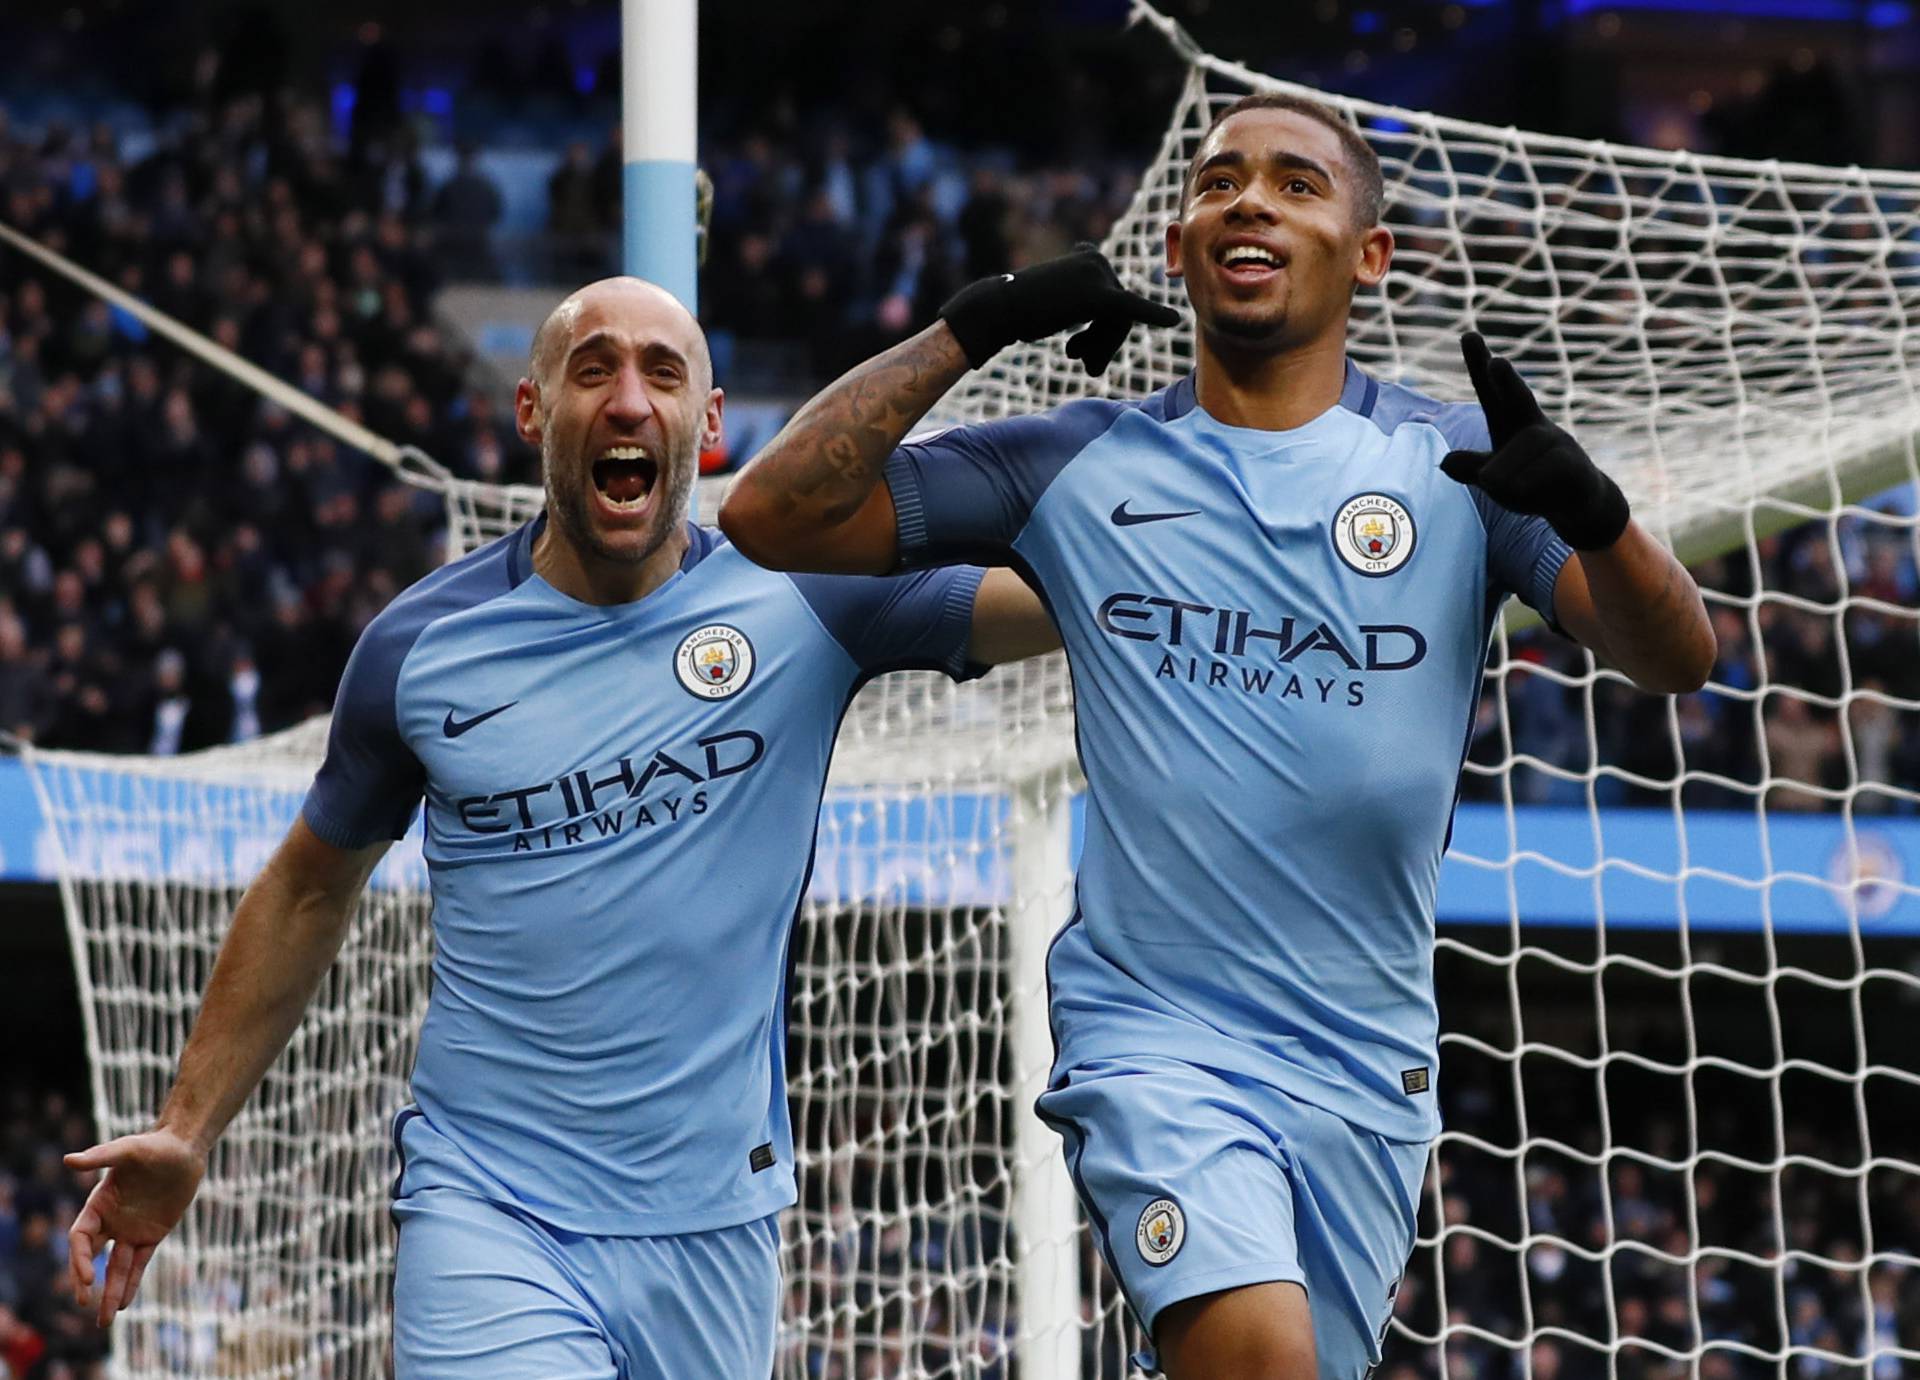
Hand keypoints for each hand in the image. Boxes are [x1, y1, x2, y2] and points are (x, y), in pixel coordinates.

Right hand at [64, 1128, 206, 1325]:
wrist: (184, 1149)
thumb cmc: (153, 1146)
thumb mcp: (127, 1150)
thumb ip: (100, 1157)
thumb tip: (68, 1160)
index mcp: (98, 1205)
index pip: (81, 1238)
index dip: (80, 1258)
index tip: (87, 1277)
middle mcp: (111, 1222)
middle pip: (92, 1257)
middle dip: (85, 1281)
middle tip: (84, 1303)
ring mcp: (131, 1230)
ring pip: (117, 1267)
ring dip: (110, 1292)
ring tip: (105, 1321)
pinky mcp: (153, 1235)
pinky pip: (140, 1263)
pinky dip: (132, 1283)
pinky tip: (124, 1303)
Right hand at [938, 244, 1182, 374]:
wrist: (998, 310)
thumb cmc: (1023, 311)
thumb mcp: (1060, 303)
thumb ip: (1088, 303)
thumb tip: (1114, 315)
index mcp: (1089, 257)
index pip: (1114, 300)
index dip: (1103, 333)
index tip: (1081, 353)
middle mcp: (1097, 259)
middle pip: (1121, 312)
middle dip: (1104, 343)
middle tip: (1083, 363)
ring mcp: (1097, 274)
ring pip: (1120, 321)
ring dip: (1101, 347)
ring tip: (1076, 358)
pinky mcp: (1097, 294)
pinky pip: (1130, 308)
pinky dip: (1153, 315)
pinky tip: (1172, 321)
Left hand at [1439, 333, 1629, 550]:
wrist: (1581, 503)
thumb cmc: (1533, 484)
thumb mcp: (1495, 478)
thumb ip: (1471, 468)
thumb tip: (1445, 461)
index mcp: (1511, 422)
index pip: (1490, 391)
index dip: (1478, 365)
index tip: (1469, 335)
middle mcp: (1534, 424)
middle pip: (1517, 399)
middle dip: (1507, 381)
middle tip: (1498, 363)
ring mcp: (1555, 441)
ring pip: (1507, 468)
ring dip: (1502, 487)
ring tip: (1521, 491)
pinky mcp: (1571, 463)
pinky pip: (1528, 483)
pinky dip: (1522, 496)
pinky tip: (1540, 495)